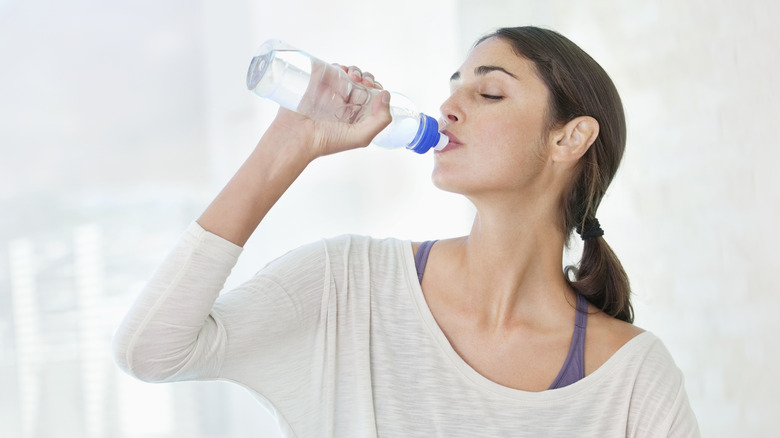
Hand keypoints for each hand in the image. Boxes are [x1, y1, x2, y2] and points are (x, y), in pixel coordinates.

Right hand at [267, 64, 391, 159]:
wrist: (295, 137)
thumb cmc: (325, 141)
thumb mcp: (361, 136)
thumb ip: (380, 120)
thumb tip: (386, 95)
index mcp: (356, 117)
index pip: (372, 98)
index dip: (376, 89)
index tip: (373, 88)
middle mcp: (343, 104)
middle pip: (362, 83)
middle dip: (366, 78)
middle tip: (362, 81)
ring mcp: (329, 93)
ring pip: (347, 74)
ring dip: (354, 70)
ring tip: (351, 75)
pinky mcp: (315, 84)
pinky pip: (329, 69)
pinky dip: (337, 65)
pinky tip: (340, 69)